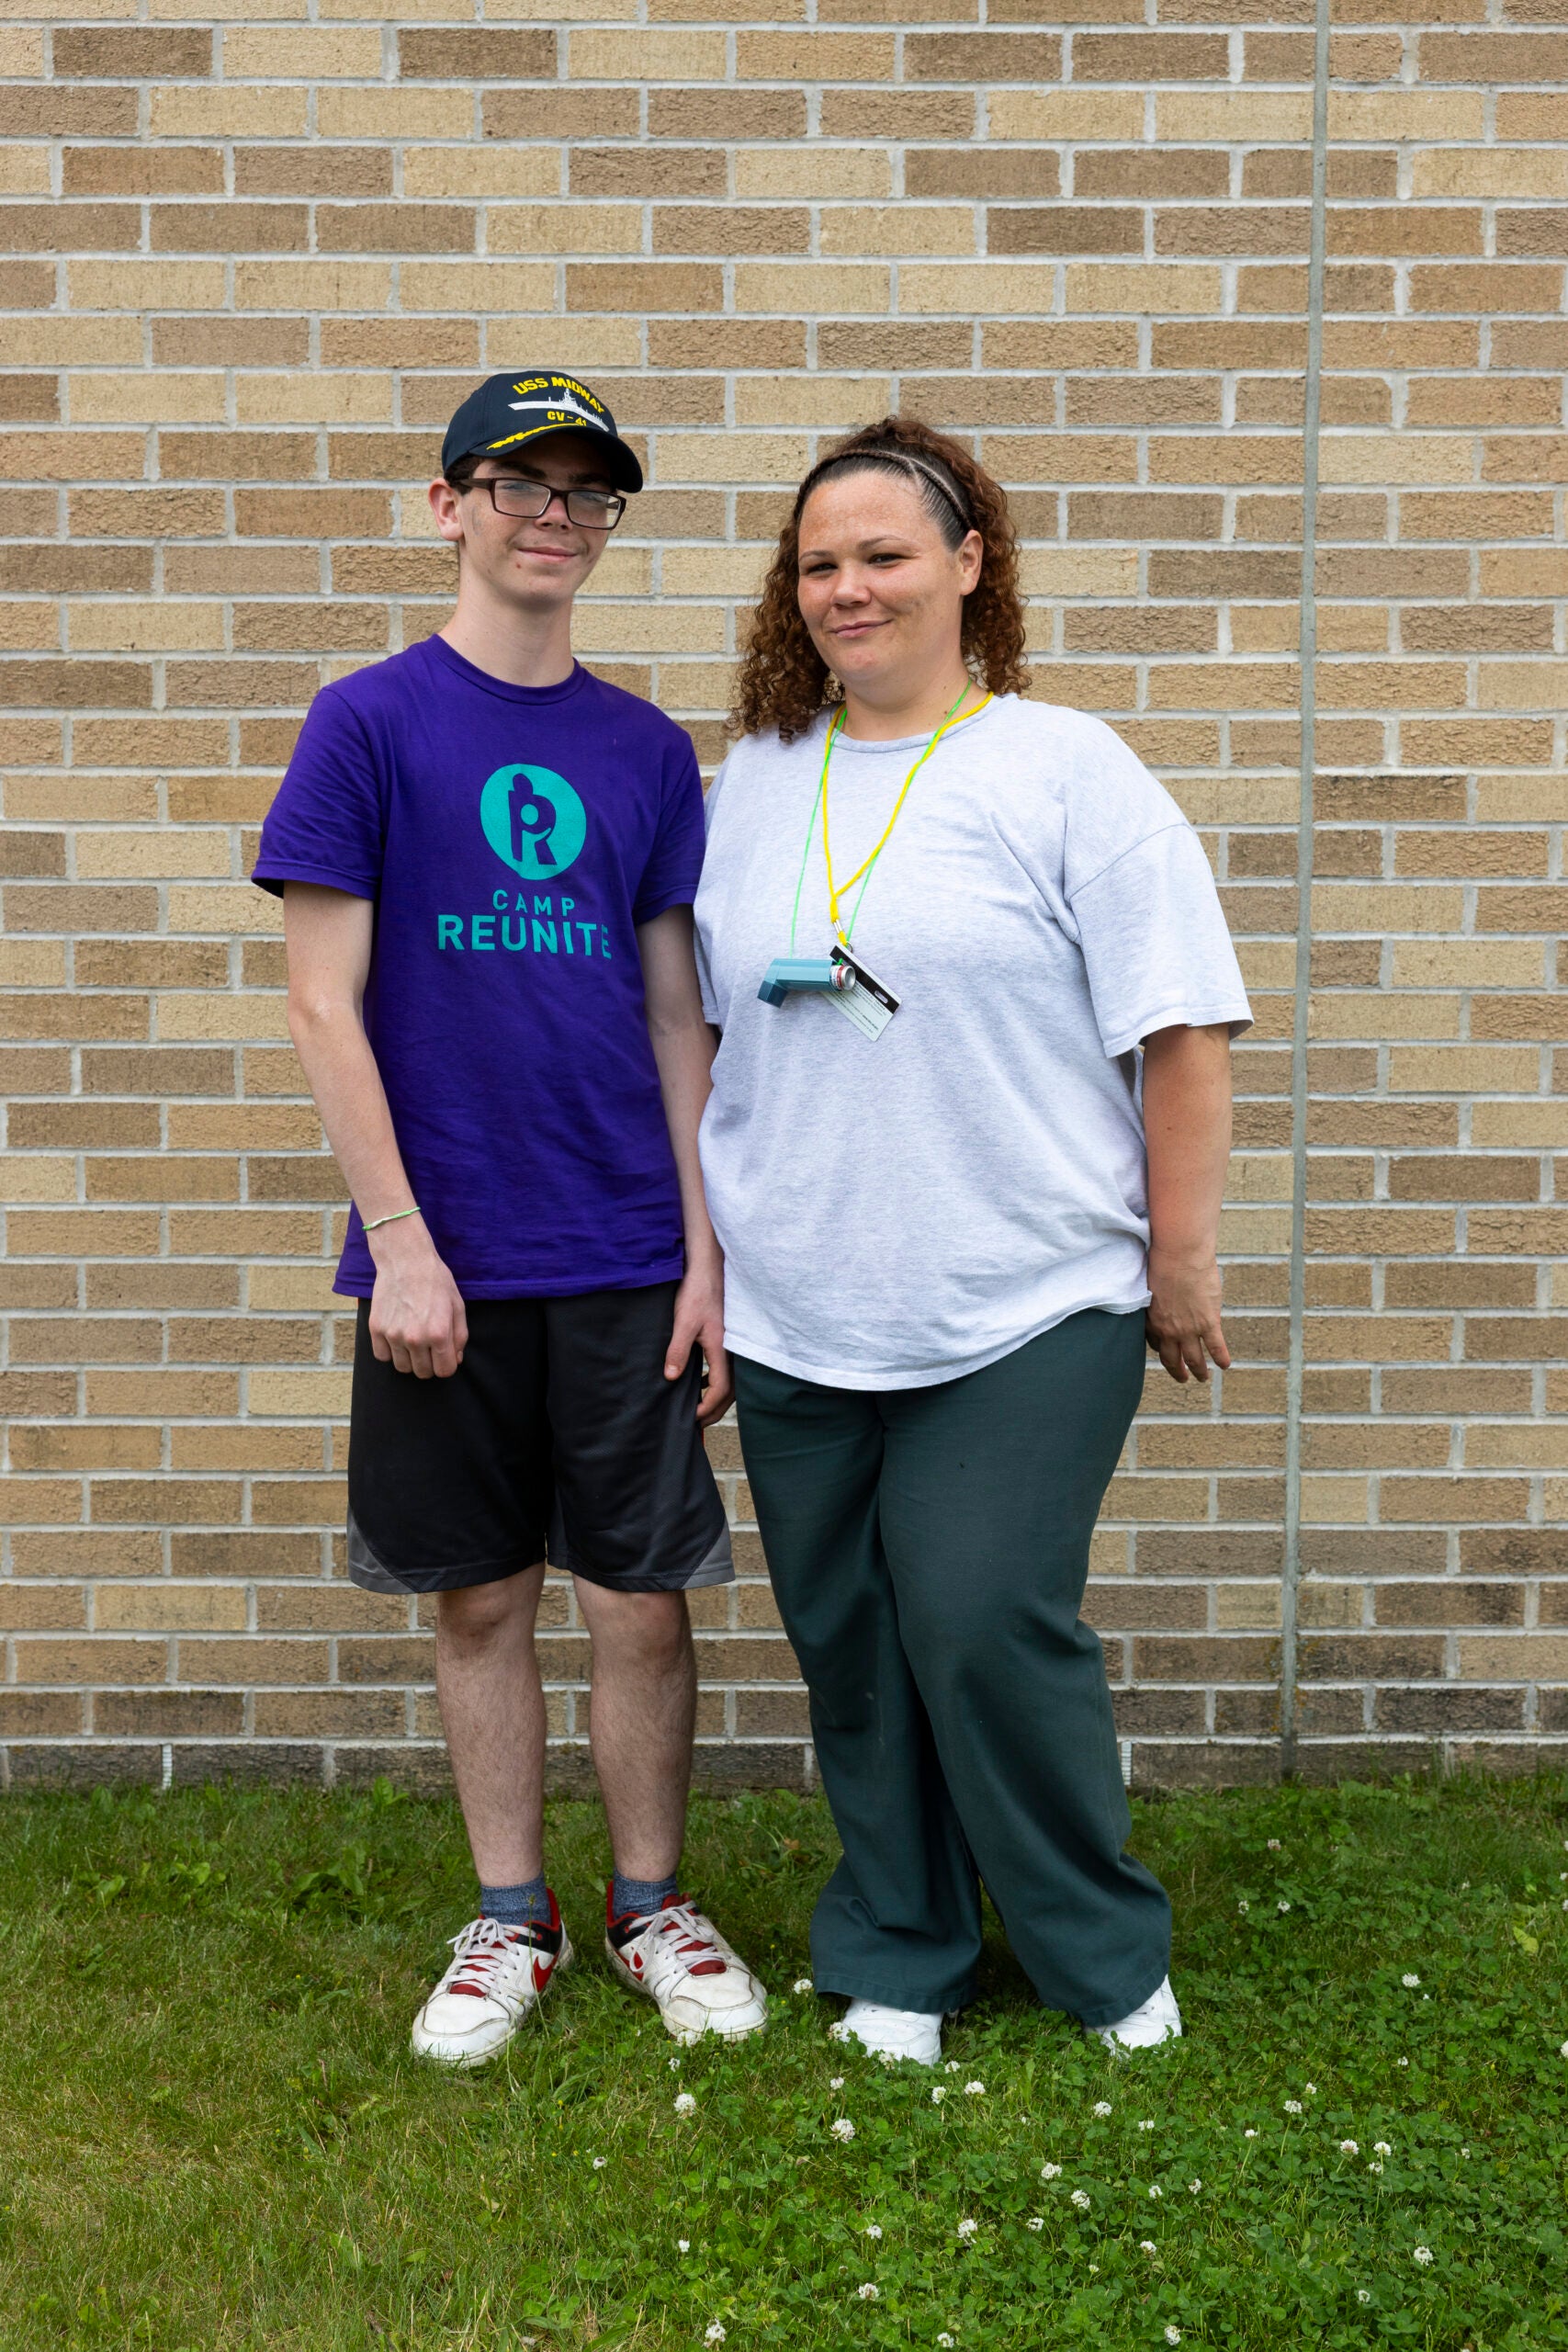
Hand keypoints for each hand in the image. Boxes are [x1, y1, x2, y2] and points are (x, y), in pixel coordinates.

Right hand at [367, 1221, 467, 1378]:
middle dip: (429, 1363)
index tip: (444, 1354)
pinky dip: (390, 1351)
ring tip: (413, 1340)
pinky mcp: (376, 1329)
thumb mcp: (457, 1306)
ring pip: (402, 1367)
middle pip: (423, 1372)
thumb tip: (455, 1360)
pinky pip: (382, 1356)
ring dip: (409, 1359)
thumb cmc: (435, 1280)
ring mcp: (393, 1335)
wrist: (405, 1259)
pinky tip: (397, 1337)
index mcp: (439, 1334)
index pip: (445, 1371)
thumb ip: (459, 1336)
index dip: (447, 1364)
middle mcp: (415, 1338)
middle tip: (429, 1346)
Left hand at [666, 1254, 732, 1428]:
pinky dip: (716, 1383)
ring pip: (731, 1383)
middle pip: (730, 1393)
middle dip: (713, 1411)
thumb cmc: (698, 1292)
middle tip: (695, 1423)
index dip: (707, 1407)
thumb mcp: (684, 1322)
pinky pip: (728, 1371)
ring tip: (697, 1408)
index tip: (692, 1417)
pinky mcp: (730, 1341)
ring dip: (716, 1398)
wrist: (710, 1270)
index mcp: (723, 1350)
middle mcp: (734, 1352)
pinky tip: (702, 1383)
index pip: (721, 1389)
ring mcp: (735, 1347)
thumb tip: (670, 1377)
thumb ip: (677, 1351)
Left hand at [1145, 1247, 1230, 1384]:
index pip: (1156, 1344)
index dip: (1163, 1350)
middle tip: (1182, 1378)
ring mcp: (1189, 1328)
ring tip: (1202, 1377)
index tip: (1168, 1352)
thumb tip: (1156, 1301)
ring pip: (1194, 1359)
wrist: (1180, 1254)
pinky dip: (1221, 1358)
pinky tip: (1225, 1365)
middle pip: (1171, 1359)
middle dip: (1177, 1371)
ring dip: (1199, 1371)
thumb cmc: (1162, 1262)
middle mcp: (1168, 1330)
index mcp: (1152, 1320)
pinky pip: (1216, 1346)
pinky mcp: (1209, 1322)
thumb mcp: (1150, 1286)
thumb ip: (1153, 1300)